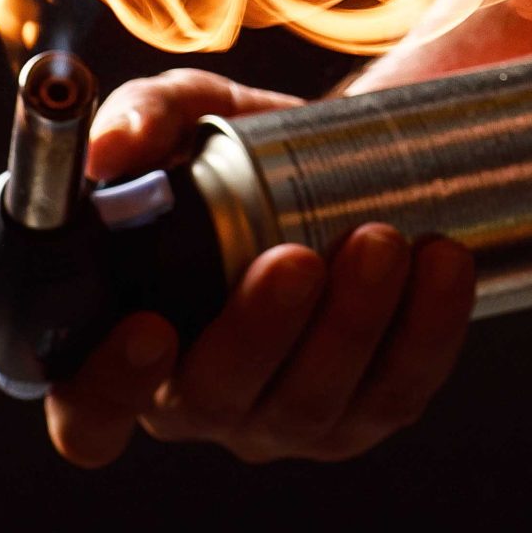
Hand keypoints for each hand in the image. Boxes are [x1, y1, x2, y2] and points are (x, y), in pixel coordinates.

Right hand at [43, 69, 476, 466]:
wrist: (342, 161)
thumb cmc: (238, 152)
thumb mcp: (189, 115)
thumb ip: (142, 115)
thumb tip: (111, 149)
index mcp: (126, 348)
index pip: (88, 414)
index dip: (106, 390)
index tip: (148, 330)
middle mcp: (198, 400)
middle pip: (214, 401)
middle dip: (259, 332)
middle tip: (298, 258)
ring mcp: (285, 417)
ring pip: (312, 403)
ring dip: (352, 325)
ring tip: (382, 239)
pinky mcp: (366, 410)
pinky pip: (398, 390)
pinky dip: (428, 330)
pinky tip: (443, 263)